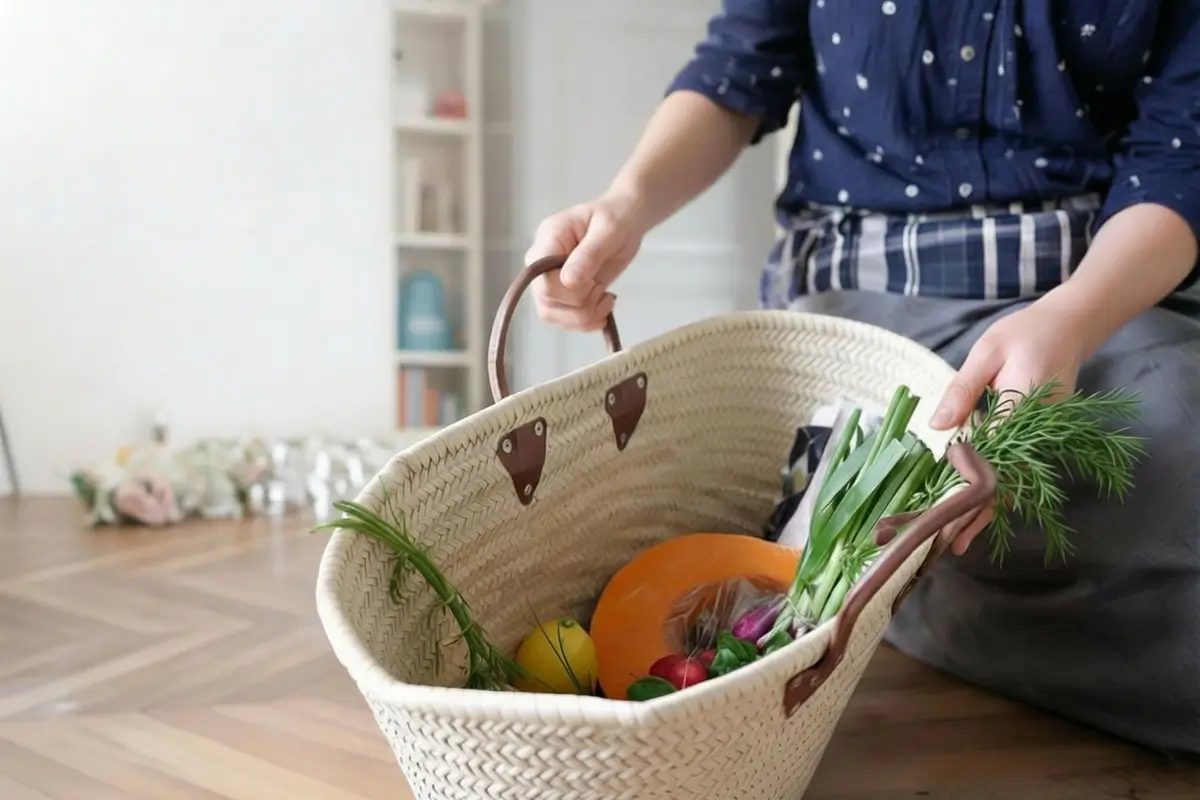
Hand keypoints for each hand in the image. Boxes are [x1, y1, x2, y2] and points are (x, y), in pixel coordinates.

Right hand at [525, 193, 646, 331]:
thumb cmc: (616, 219)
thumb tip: (568, 280)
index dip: (568, 290)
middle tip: (603, 290)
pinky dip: (587, 321)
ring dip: (584, 317)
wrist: (624, 222)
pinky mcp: (561, 294)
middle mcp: (541, 261)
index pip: (542, 277)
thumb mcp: (609, 230)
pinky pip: (563, 319)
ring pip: (551, 314)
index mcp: (549, 239)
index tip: (595, 282)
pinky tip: (603, 307)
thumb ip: (589, 254)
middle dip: (581, 305)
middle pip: (546, 300)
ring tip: (606, 300)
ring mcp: (549, 279)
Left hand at [928, 299, 1088, 554]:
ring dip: (988, 509)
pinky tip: (976, 508)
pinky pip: (1019, 468)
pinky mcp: (1042, 436)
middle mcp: (1038, 432)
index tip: (948, 514)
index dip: (968, 488)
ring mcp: (1044, 436)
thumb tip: (938, 428)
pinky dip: (999, 489)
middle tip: (952, 544)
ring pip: (1015, 480)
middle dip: (979, 514)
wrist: (1070, 326)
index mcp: (1023, 410)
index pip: (992, 459)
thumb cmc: (1024, 334)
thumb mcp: (987, 353)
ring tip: (958, 538)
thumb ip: (963, 390)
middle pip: (1008, 481)